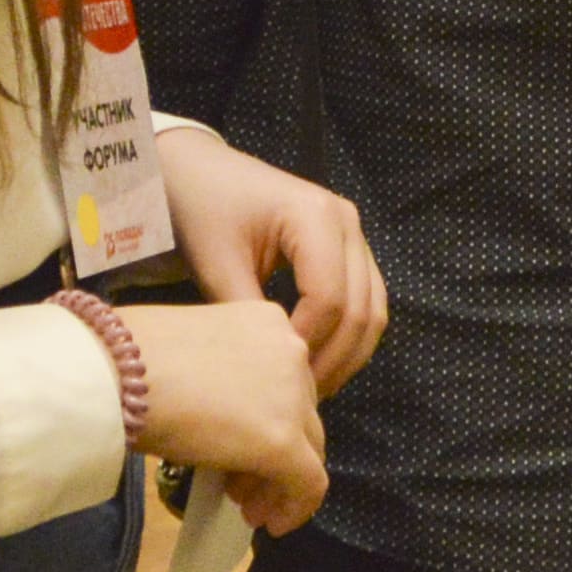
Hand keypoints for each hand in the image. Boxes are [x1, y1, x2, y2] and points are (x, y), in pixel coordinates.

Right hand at [129, 295, 329, 531]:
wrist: (112, 370)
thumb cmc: (127, 355)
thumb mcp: (191, 352)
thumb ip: (223, 378)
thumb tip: (223, 418)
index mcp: (267, 321)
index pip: (286, 380)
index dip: (268, 418)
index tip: (241, 446)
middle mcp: (292, 351)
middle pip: (301, 414)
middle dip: (275, 453)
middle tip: (242, 484)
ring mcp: (292, 396)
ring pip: (309, 449)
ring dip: (279, 481)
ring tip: (247, 506)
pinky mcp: (283, 441)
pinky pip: (308, 483)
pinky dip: (294, 508)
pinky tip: (272, 524)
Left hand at [161, 123, 387, 392]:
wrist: (199, 172)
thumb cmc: (202, 210)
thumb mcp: (217, 263)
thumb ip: (248, 316)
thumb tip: (269, 374)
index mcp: (316, 217)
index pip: (329, 298)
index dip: (308, 344)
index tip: (276, 377)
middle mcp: (347, 222)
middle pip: (361, 309)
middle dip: (335, 360)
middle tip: (300, 398)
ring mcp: (353, 233)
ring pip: (373, 310)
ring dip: (348, 354)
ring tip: (312, 389)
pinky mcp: (348, 247)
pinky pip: (364, 301)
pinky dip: (348, 337)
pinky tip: (319, 363)